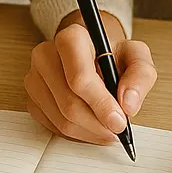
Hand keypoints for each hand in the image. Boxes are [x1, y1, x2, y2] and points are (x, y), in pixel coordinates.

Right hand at [24, 11, 156, 142]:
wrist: (92, 54)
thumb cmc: (112, 55)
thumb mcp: (136, 56)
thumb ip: (140, 76)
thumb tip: (128, 104)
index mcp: (71, 38)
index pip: (79, 78)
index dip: (100, 104)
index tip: (119, 121)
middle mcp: (45, 55)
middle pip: (69, 103)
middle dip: (98, 124)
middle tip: (118, 130)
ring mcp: (34, 78)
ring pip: (60, 119)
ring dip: (89, 132)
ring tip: (107, 128)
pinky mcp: (31, 98)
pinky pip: (52, 126)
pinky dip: (76, 134)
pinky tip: (91, 126)